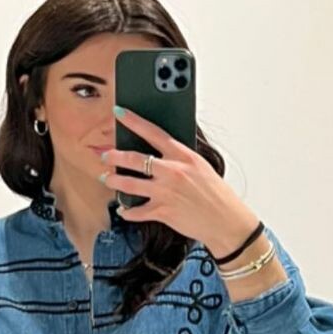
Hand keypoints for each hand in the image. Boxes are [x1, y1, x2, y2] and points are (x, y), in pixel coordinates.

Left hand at [101, 105, 260, 254]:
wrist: (226, 221)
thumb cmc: (216, 194)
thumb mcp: (201, 167)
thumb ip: (180, 158)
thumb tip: (160, 151)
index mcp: (183, 156)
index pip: (153, 132)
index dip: (133, 121)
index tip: (119, 112)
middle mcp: (172, 172)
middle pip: (133, 159)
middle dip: (114, 156)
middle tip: (106, 156)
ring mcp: (165, 192)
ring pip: (128, 184)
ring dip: (113, 181)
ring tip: (107, 179)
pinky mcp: (162, 212)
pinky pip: (136, 211)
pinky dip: (127, 211)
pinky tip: (123, 209)